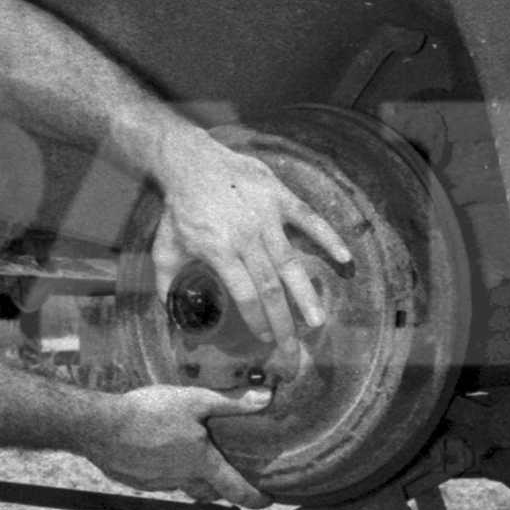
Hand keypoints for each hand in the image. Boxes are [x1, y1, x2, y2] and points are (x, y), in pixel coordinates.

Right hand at [83, 385, 272, 505]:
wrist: (100, 428)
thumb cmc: (149, 413)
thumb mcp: (194, 400)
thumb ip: (230, 403)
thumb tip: (266, 397)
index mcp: (201, 464)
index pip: (236, 489)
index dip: (255, 497)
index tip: (266, 500)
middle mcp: (181, 479)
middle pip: (208, 491)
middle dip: (219, 486)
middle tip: (225, 474)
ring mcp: (157, 483)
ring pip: (181, 485)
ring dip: (189, 476)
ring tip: (186, 456)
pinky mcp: (136, 480)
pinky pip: (157, 480)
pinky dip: (162, 470)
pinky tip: (153, 451)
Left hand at [151, 135, 351, 348]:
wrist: (191, 162)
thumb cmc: (179, 210)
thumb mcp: (165, 249)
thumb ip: (168, 285)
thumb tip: (173, 317)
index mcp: (218, 250)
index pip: (244, 294)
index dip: (257, 320)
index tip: (265, 339)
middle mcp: (245, 236)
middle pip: (270, 286)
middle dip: (283, 320)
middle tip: (294, 346)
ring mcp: (265, 215)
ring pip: (291, 261)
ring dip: (306, 292)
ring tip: (318, 319)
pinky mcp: (279, 196)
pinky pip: (308, 218)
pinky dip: (327, 237)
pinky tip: (344, 258)